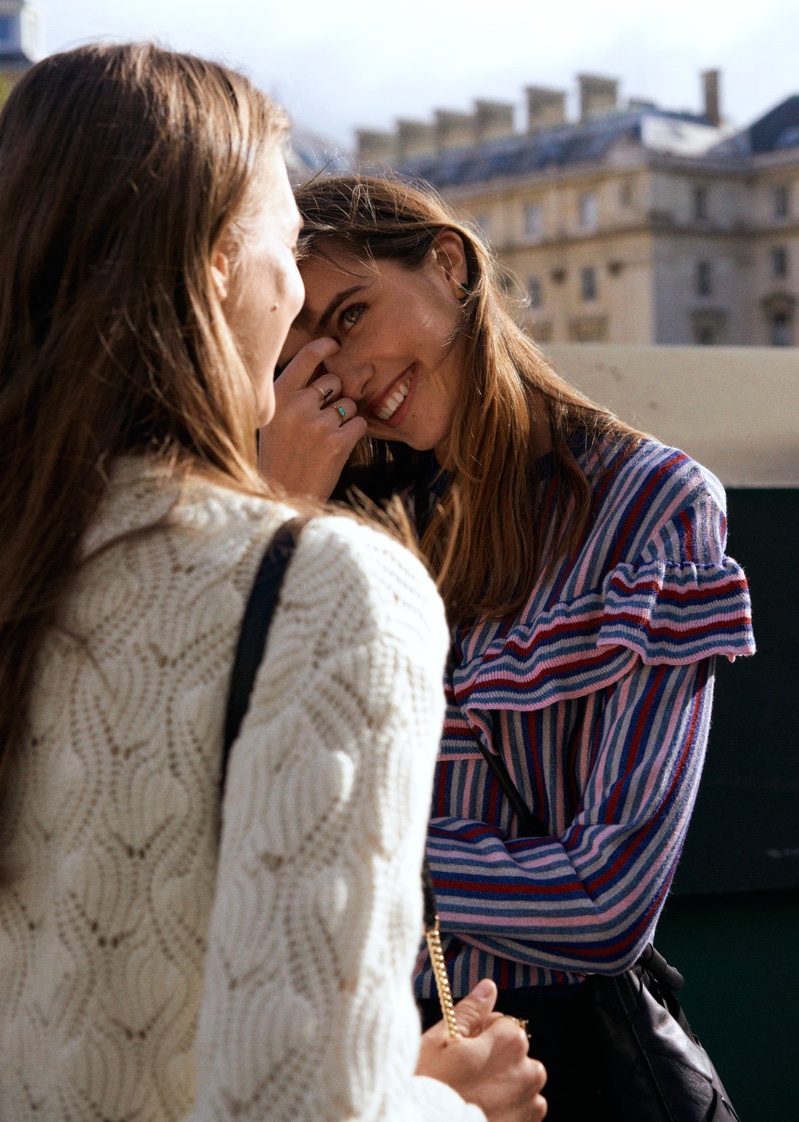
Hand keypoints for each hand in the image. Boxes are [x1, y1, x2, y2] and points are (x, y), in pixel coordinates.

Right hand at [258, 337, 366, 500]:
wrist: (285, 497)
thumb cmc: (281, 456)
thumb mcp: (273, 421)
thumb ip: (293, 394)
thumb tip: (326, 370)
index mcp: (277, 398)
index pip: (306, 357)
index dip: (324, 347)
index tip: (335, 345)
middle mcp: (297, 406)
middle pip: (334, 382)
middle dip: (336, 397)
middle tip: (321, 422)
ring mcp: (318, 423)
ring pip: (349, 404)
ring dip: (344, 419)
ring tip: (323, 440)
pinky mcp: (338, 442)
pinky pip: (359, 424)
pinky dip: (353, 435)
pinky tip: (336, 449)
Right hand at [416, 980, 546, 1121]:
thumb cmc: (428, 1089)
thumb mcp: (439, 1042)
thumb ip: (470, 1011)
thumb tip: (488, 987)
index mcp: (511, 1041)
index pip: (500, 1022)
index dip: (477, 1034)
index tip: (458, 1051)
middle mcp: (529, 1070)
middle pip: (510, 1051)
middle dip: (491, 1058)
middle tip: (460, 1076)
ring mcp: (530, 1103)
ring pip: (516, 1080)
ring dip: (500, 1084)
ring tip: (469, 1096)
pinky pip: (521, 1108)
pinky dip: (506, 1108)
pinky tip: (480, 1111)